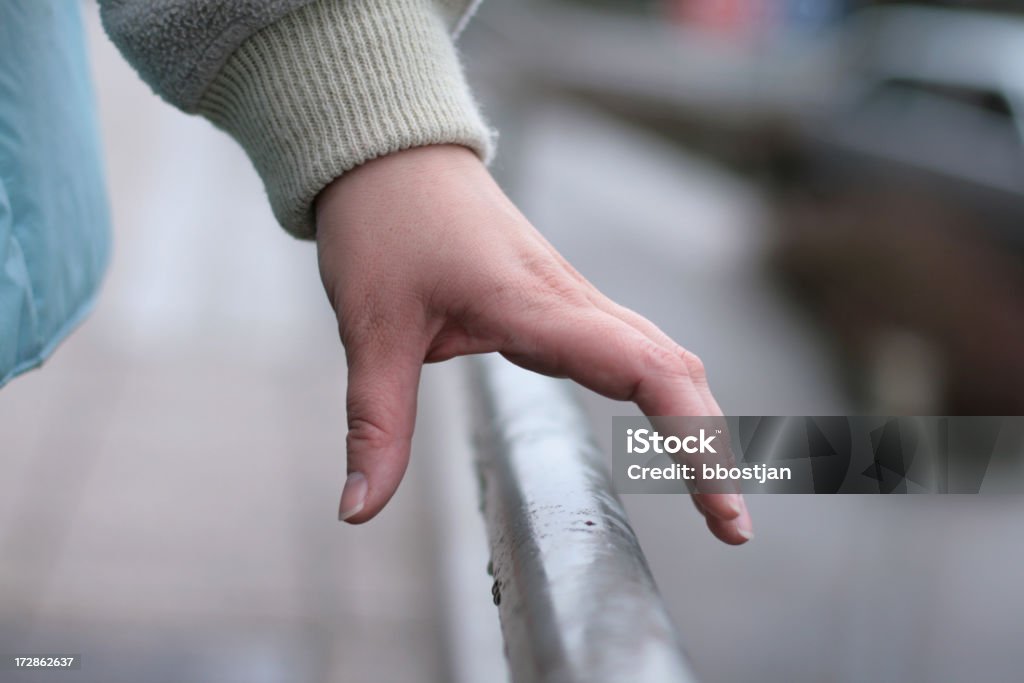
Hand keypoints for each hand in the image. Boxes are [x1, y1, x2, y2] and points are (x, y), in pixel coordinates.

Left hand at [316, 145, 752, 544]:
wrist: (390, 154)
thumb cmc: (383, 224)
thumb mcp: (371, 328)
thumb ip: (376, 424)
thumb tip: (359, 510)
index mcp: (535, 304)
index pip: (644, 370)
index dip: (692, 438)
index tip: (722, 505)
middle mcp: (570, 299)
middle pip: (674, 369)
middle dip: (713, 447)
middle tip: (734, 527)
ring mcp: (571, 298)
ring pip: (662, 356)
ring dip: (696, 420)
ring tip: (715, 493)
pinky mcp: (560, 301)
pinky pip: (633, 346)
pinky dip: (665, 393)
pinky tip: (665, 429)